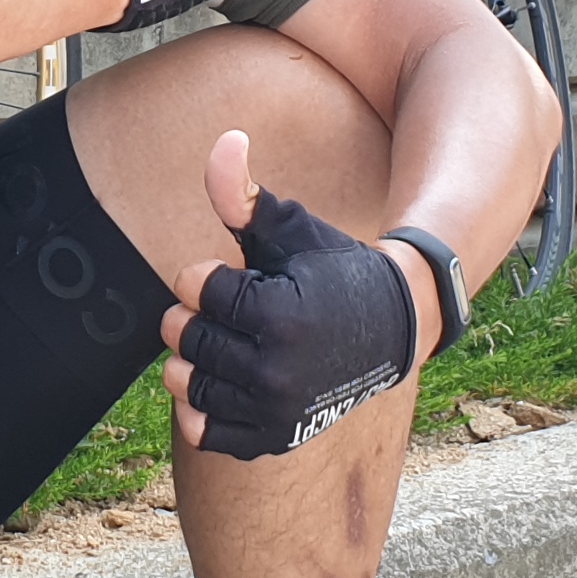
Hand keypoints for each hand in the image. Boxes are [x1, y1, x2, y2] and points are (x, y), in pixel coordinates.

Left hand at [160, 131, 420, 458]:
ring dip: (192, 359)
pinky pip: (206, 432)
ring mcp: (275, 410)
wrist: (390, 328)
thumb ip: (245, 195)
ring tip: (217, 341)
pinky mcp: (274, 437)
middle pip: (186, 338)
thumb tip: (224, 140)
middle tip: (220, 309)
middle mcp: (276, 371)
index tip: (230, 277)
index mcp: (279, 315)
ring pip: (189, 384)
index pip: (194, 289)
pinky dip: (200, 409)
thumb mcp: (290, 228)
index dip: (204, 276)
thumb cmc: (332, 270)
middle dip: (193, 315)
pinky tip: (221, 380)